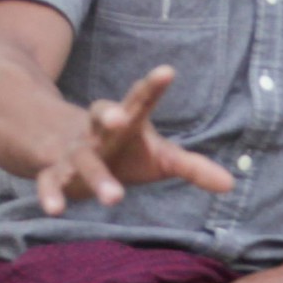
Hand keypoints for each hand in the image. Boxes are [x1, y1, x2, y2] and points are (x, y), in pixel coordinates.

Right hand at [35, 66, 233, 215]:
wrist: (68, 149)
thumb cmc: (126, 151)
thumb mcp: (160, 156)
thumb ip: (192, 167)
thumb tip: (231, 184)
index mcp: (127, 119)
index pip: (140, 99)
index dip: (152, 86)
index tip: (167, 71)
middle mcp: (99, 130)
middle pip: (102, 116)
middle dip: (109, 115)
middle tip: (121, 117)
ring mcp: (77, 151)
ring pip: (83, 158)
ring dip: (97, 177)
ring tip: (116, 198)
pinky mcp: (58, 173)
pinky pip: (51, 182)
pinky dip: (52, 194)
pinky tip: (55, 211)